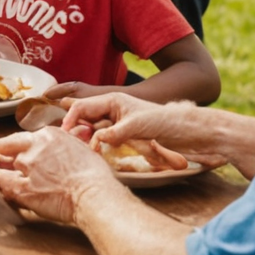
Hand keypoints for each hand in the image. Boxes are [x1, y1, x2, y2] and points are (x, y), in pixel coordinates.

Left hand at [0, 127, 115, 225]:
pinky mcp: (23, 188)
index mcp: (49, 135)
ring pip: (5, 164)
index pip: (24, 137)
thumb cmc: (96, 175)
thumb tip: (76, 133)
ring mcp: (27, 167)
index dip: (15, 144)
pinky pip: (1, 180)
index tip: (11, 147)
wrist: (96, 195)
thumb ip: (70, 141)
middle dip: (3, 153)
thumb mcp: (83, 148)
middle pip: (11, 148)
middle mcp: (34, 147)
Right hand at [61, 91, 223, 162]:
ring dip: (87, 140)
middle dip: (75, 130)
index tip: (64, 135)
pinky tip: (95, 154)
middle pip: (84, 119)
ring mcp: (117, 123)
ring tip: (80, 150)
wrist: (190, 131)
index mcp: (112, 100)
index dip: (70, 120)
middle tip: (69, 144)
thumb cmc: (165, 121)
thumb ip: (114, 132)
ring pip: (93, 131)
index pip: (81, 107)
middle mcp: (111, 110)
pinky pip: (104, 140)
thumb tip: (94, 141)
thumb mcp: (138, 126)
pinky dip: (98, 147)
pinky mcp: (123, 135)